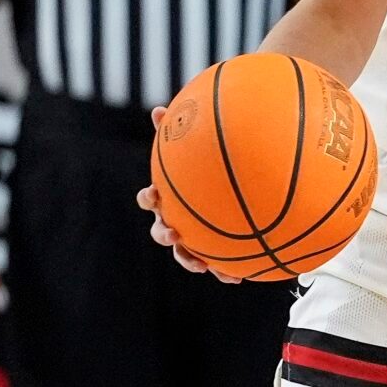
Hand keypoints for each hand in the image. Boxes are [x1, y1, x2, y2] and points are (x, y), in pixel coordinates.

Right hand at [137, 106, 241, 280]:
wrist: (235, 197)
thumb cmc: (210, 169)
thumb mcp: (199, 149)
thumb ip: (180, 133)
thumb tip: (157, 108)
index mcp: (170, 197)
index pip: (151, 198)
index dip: (148, 198)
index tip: (153, 195)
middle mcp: (175, 218)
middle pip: (161, 230)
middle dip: (163, 234)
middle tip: (172, 233)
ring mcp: (192, 238)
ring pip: (185, 253)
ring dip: (189, 260)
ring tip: (201, 265)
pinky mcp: (211, 252)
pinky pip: (216, 264)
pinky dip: (223, 272)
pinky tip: (237, 278)